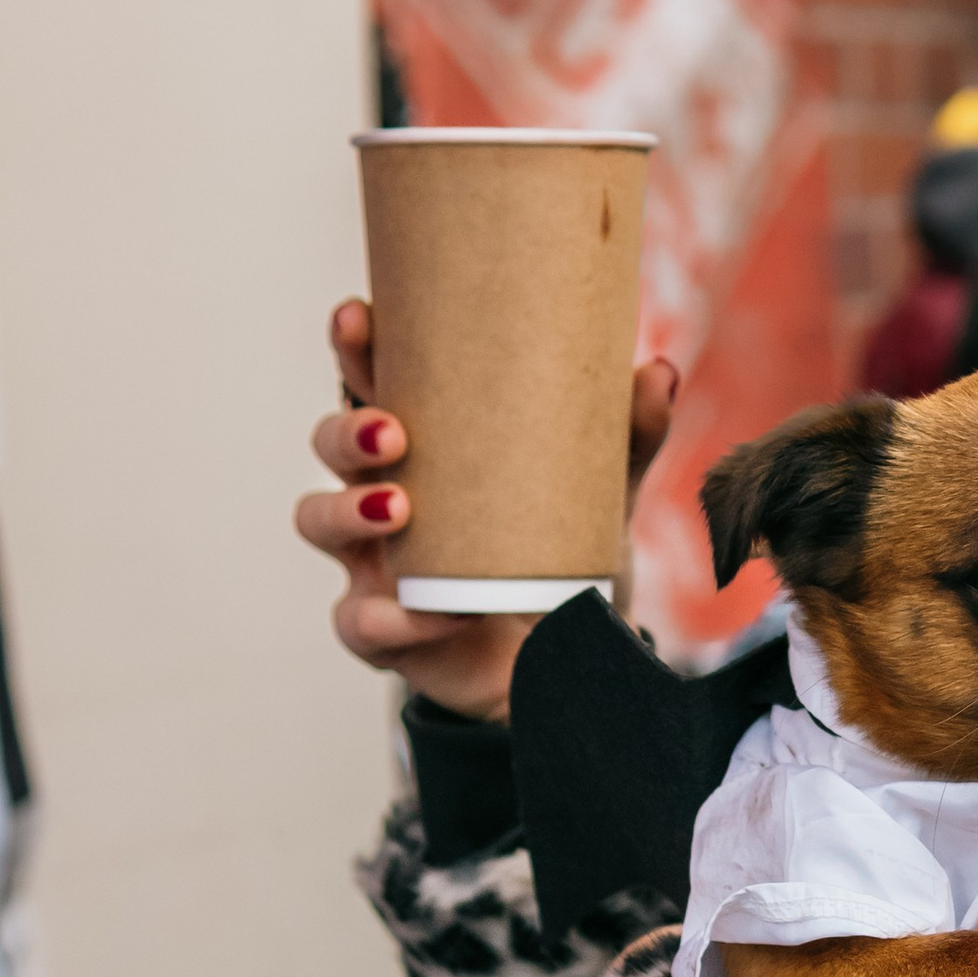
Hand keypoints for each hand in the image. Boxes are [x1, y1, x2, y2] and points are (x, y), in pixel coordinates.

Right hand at [298, 299, 679, 722]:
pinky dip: (391, 615)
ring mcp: (372, 562)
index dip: (353, 348)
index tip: (357, 315)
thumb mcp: (604, 493)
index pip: (373, 382)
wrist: (568, 662)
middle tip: (394, 432)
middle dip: (347, 430)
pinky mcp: (382, 631)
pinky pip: (360, 620)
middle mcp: (383, 493)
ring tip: (399, 509)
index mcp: (426, 445)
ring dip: (347, 509)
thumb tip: (658, 372)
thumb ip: (630, 437)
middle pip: (331, 444)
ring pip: (319, 520)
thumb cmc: (562, 555)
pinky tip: (432, 611)